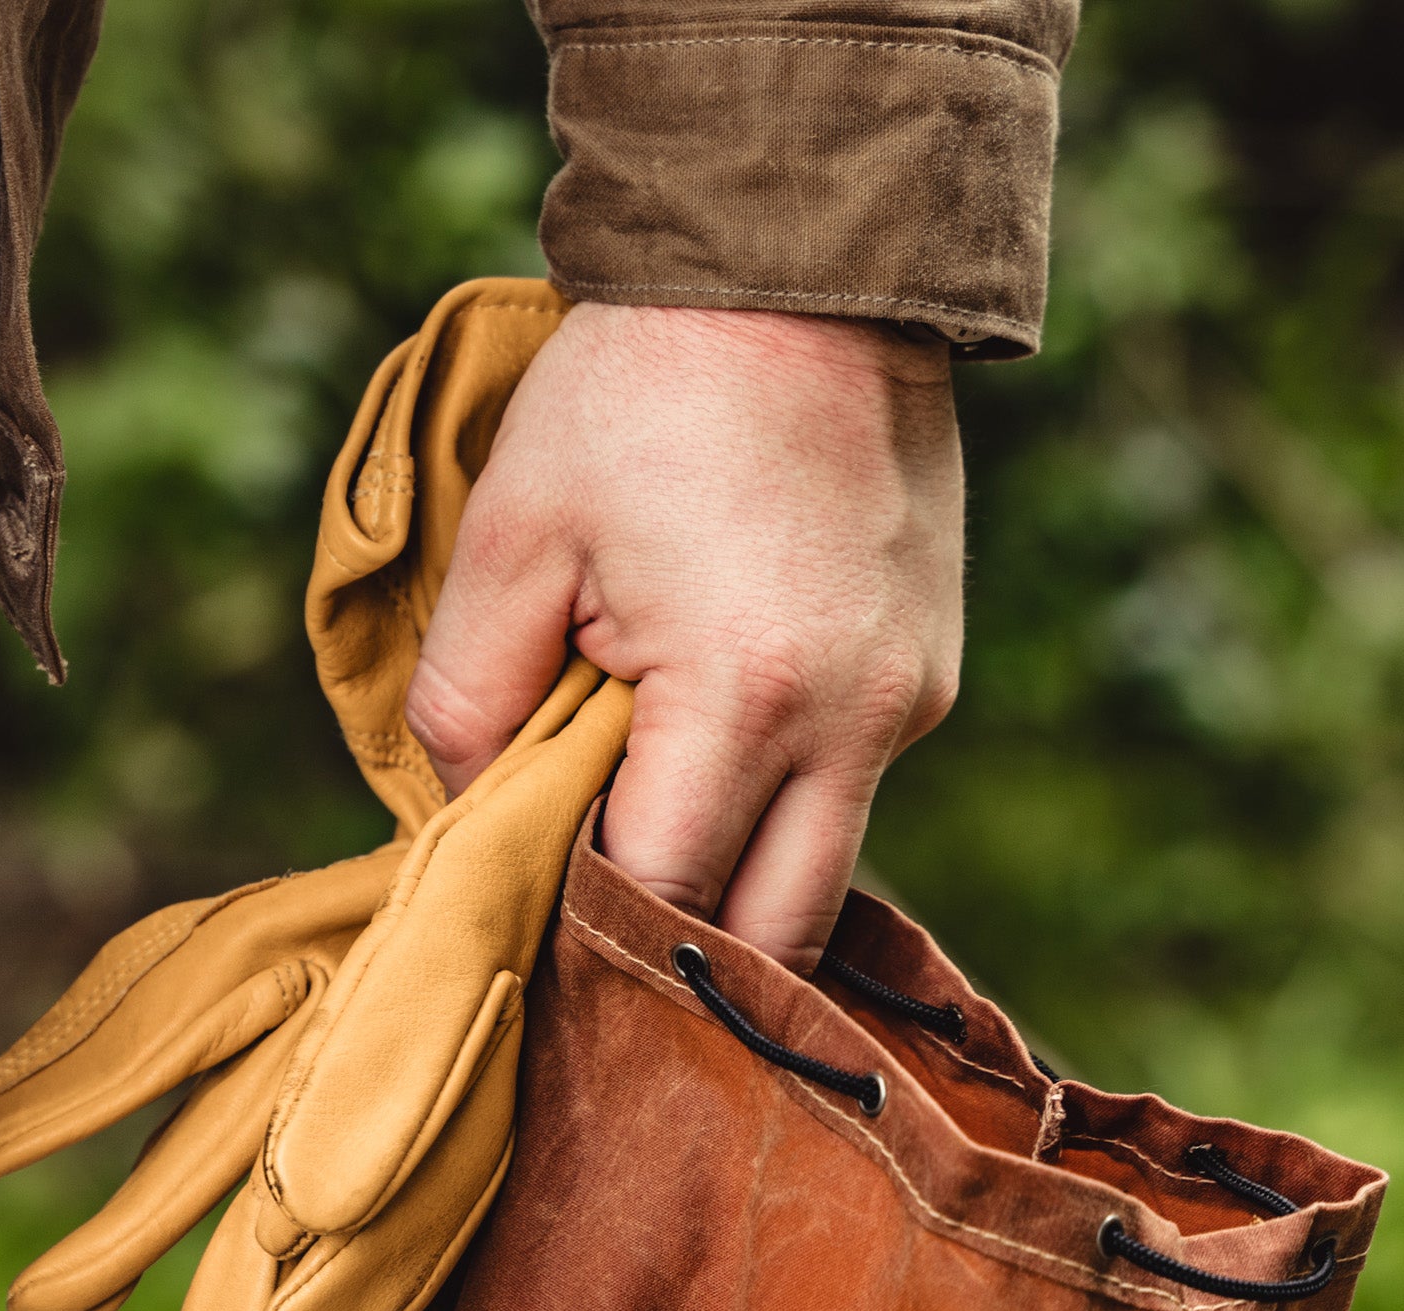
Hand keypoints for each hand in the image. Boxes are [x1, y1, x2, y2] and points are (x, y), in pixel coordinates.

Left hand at [403, 303, 964, 971]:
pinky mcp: (934, 677)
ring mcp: (914, 704)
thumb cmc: (640, 393)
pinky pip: (846, 792)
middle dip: (675, 950)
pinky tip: (706, 741)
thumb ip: (468, 706)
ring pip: (817, 876)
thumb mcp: (508, 540)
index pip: (661, 896)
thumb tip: (472, 823)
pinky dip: (774, 801)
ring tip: (637, 824)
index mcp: (747, 696)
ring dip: (730, 880)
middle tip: (582, 917)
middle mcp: (859, 722)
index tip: (522, 920)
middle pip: (769, 938)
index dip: (581, 925)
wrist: (800, 267)